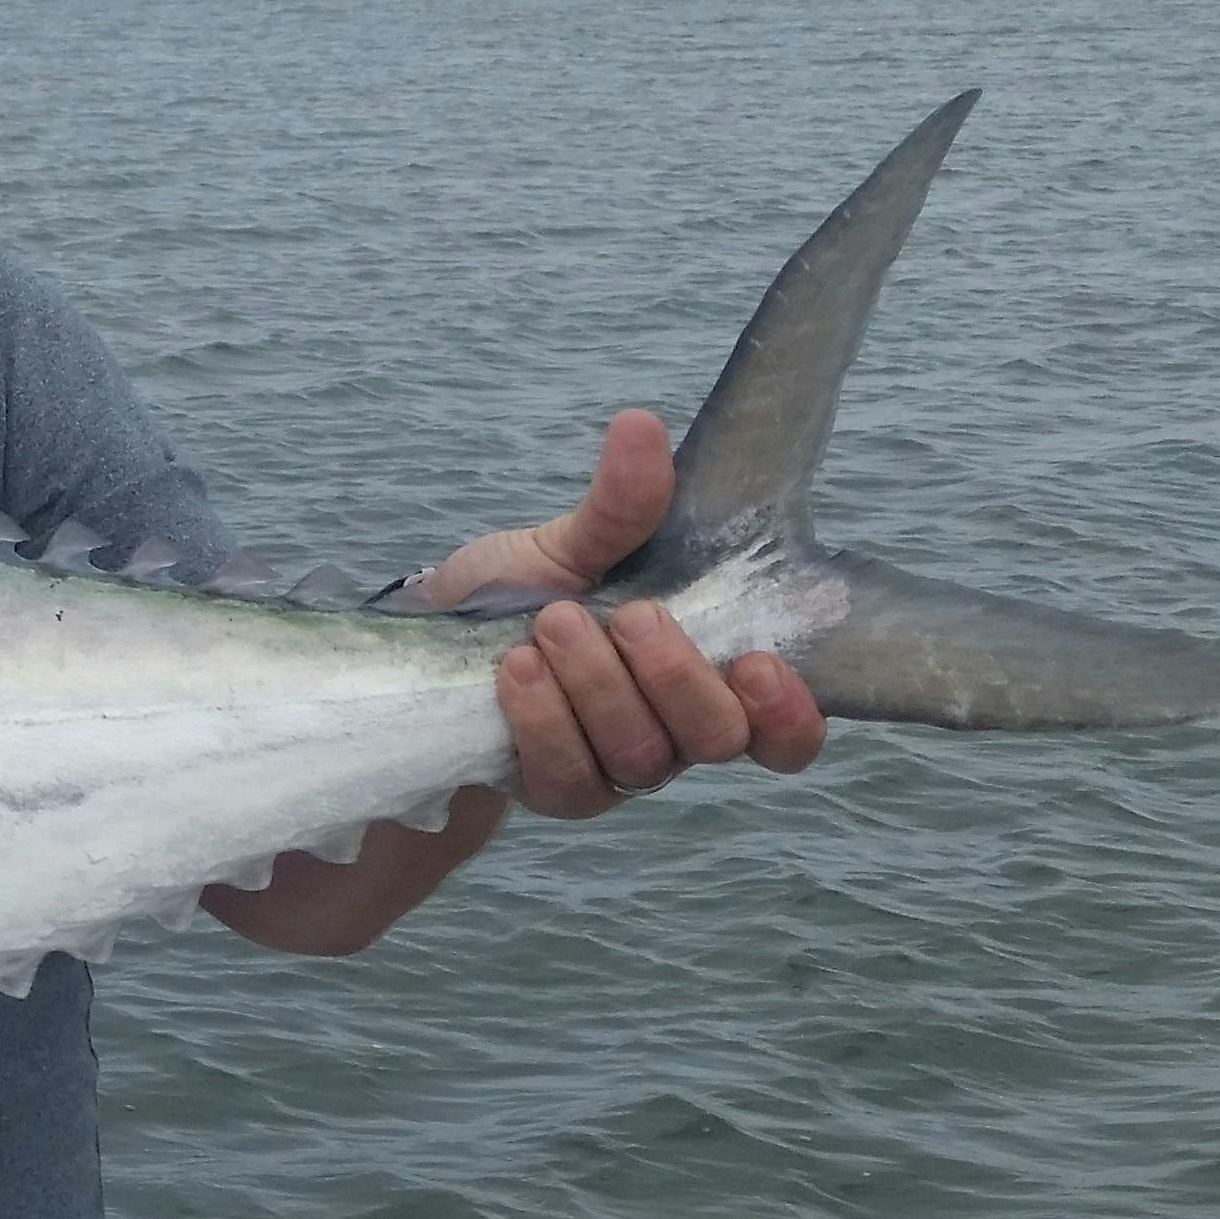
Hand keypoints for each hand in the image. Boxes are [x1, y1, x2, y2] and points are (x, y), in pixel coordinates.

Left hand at [411, 409, 828, 817]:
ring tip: (552, 620)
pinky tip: (516, 671)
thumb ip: (619, 505)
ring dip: (599, 686)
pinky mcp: (557, 792)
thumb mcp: (571, 543)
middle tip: (630, 615)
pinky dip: (544, 719)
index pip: (784, 729)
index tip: (758, 664)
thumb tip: (640, 425)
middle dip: (676, 676)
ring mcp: (618, 770)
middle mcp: (676, 733)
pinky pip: (569, 776)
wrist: (430, 649)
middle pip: (717, 738)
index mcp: (708, 676)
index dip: (789, 713)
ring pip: (641, 756)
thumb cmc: (524, 594)